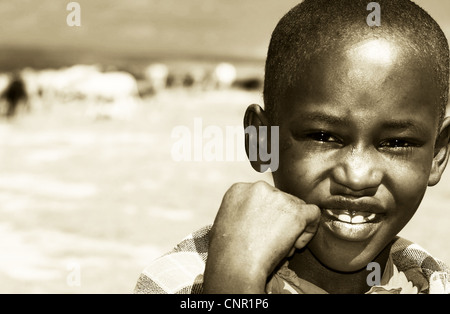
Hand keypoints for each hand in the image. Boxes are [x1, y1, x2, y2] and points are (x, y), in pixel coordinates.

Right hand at [202, 181, 320, 292]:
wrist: (236, 264)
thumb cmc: (226, 251)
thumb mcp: (224, 222)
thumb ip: (241, 212)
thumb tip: (253, 217)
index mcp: (240, 189)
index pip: (263, 197)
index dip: (267, 215)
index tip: (264, 231)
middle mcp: (260, 188)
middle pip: (281, 200)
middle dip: (281, 221)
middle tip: (274, 242)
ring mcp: (279, 198)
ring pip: (297, 207)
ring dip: (293, 228)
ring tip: (282, 247)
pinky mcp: (296, 212)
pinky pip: (313, 214)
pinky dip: (309, 230)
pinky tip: (297, 244)